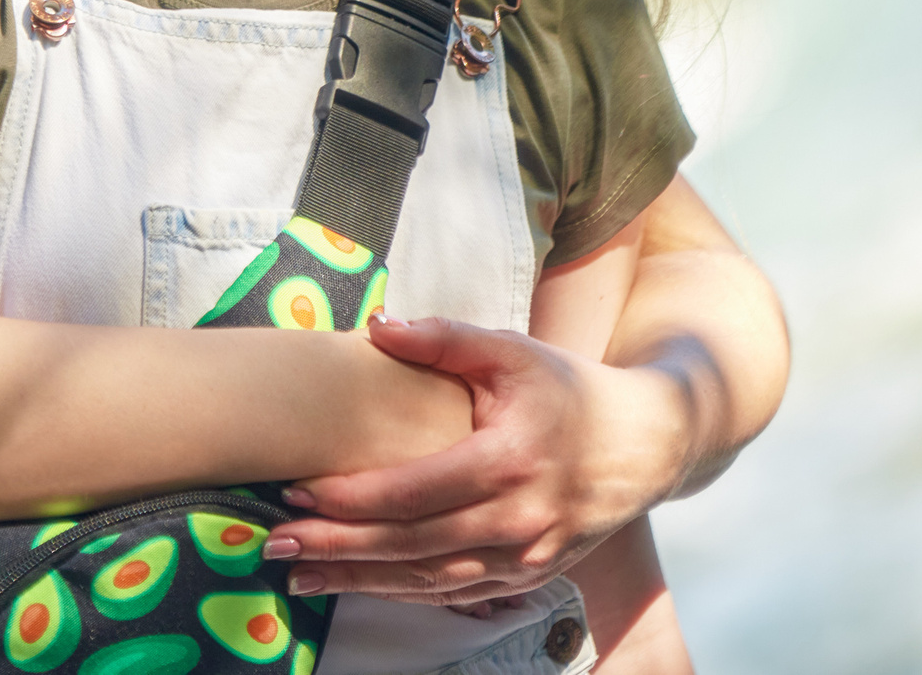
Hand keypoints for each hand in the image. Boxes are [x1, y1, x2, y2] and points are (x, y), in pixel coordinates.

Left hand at [264, 314, 693, 606]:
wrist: (645, 443)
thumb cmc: (569, 389)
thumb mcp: (512, 350)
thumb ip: (443, 338)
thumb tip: (375, 327)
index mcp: (507, 460)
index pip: (412, 492)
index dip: (349, 498)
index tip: (295, 493)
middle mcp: (518, 520)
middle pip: (409, 545)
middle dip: (336, 549)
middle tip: (275, 547)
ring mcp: (526, 557)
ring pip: (429, 580)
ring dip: (360, 582)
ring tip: (299, 577)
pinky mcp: (530, 577)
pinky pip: (457, 593)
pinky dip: (405, 593)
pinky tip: (361, 585)